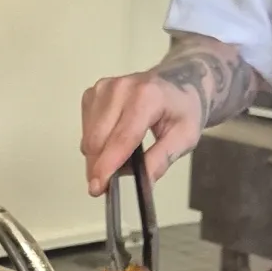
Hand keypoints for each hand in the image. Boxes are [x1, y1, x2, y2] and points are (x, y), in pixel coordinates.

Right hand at [81, 71, 202, 195]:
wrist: (178, 82)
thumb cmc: (183, 109)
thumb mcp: (186, 136)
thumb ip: (162, 159)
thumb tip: (142, 184)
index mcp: (147, 97)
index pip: (122, 138)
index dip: (107, 165)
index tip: (97, 188)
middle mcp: (121, 88)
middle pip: (99, 140)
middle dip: (100, 167)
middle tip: (112, 183)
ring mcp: (104, 88)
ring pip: (89, 137)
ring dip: (97, 157)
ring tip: (117, 161)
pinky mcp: (94, 92)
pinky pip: (86, 128)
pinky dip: (95, 143)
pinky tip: (111, 143)